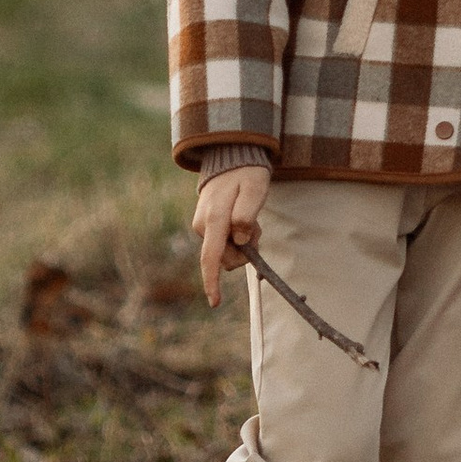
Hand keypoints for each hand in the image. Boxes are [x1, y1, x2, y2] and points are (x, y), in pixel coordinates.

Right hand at [191, 161, 270, 304]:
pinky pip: (224, 242)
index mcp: (214, 219)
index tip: (215, 302)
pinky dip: (237, 236)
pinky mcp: (206, 226)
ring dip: (242, 242)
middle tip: (258, 228)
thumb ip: (247, 216)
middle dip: (245, 252)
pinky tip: (241, 218)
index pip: (210, 257)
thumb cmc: (247, 174)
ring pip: (226, 251)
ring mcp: (202, 225)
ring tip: (249, 218)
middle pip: (225, 258)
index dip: (212, 282)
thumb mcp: (255, 190)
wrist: (230, 159)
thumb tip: (240, 241)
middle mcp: (203, 225)